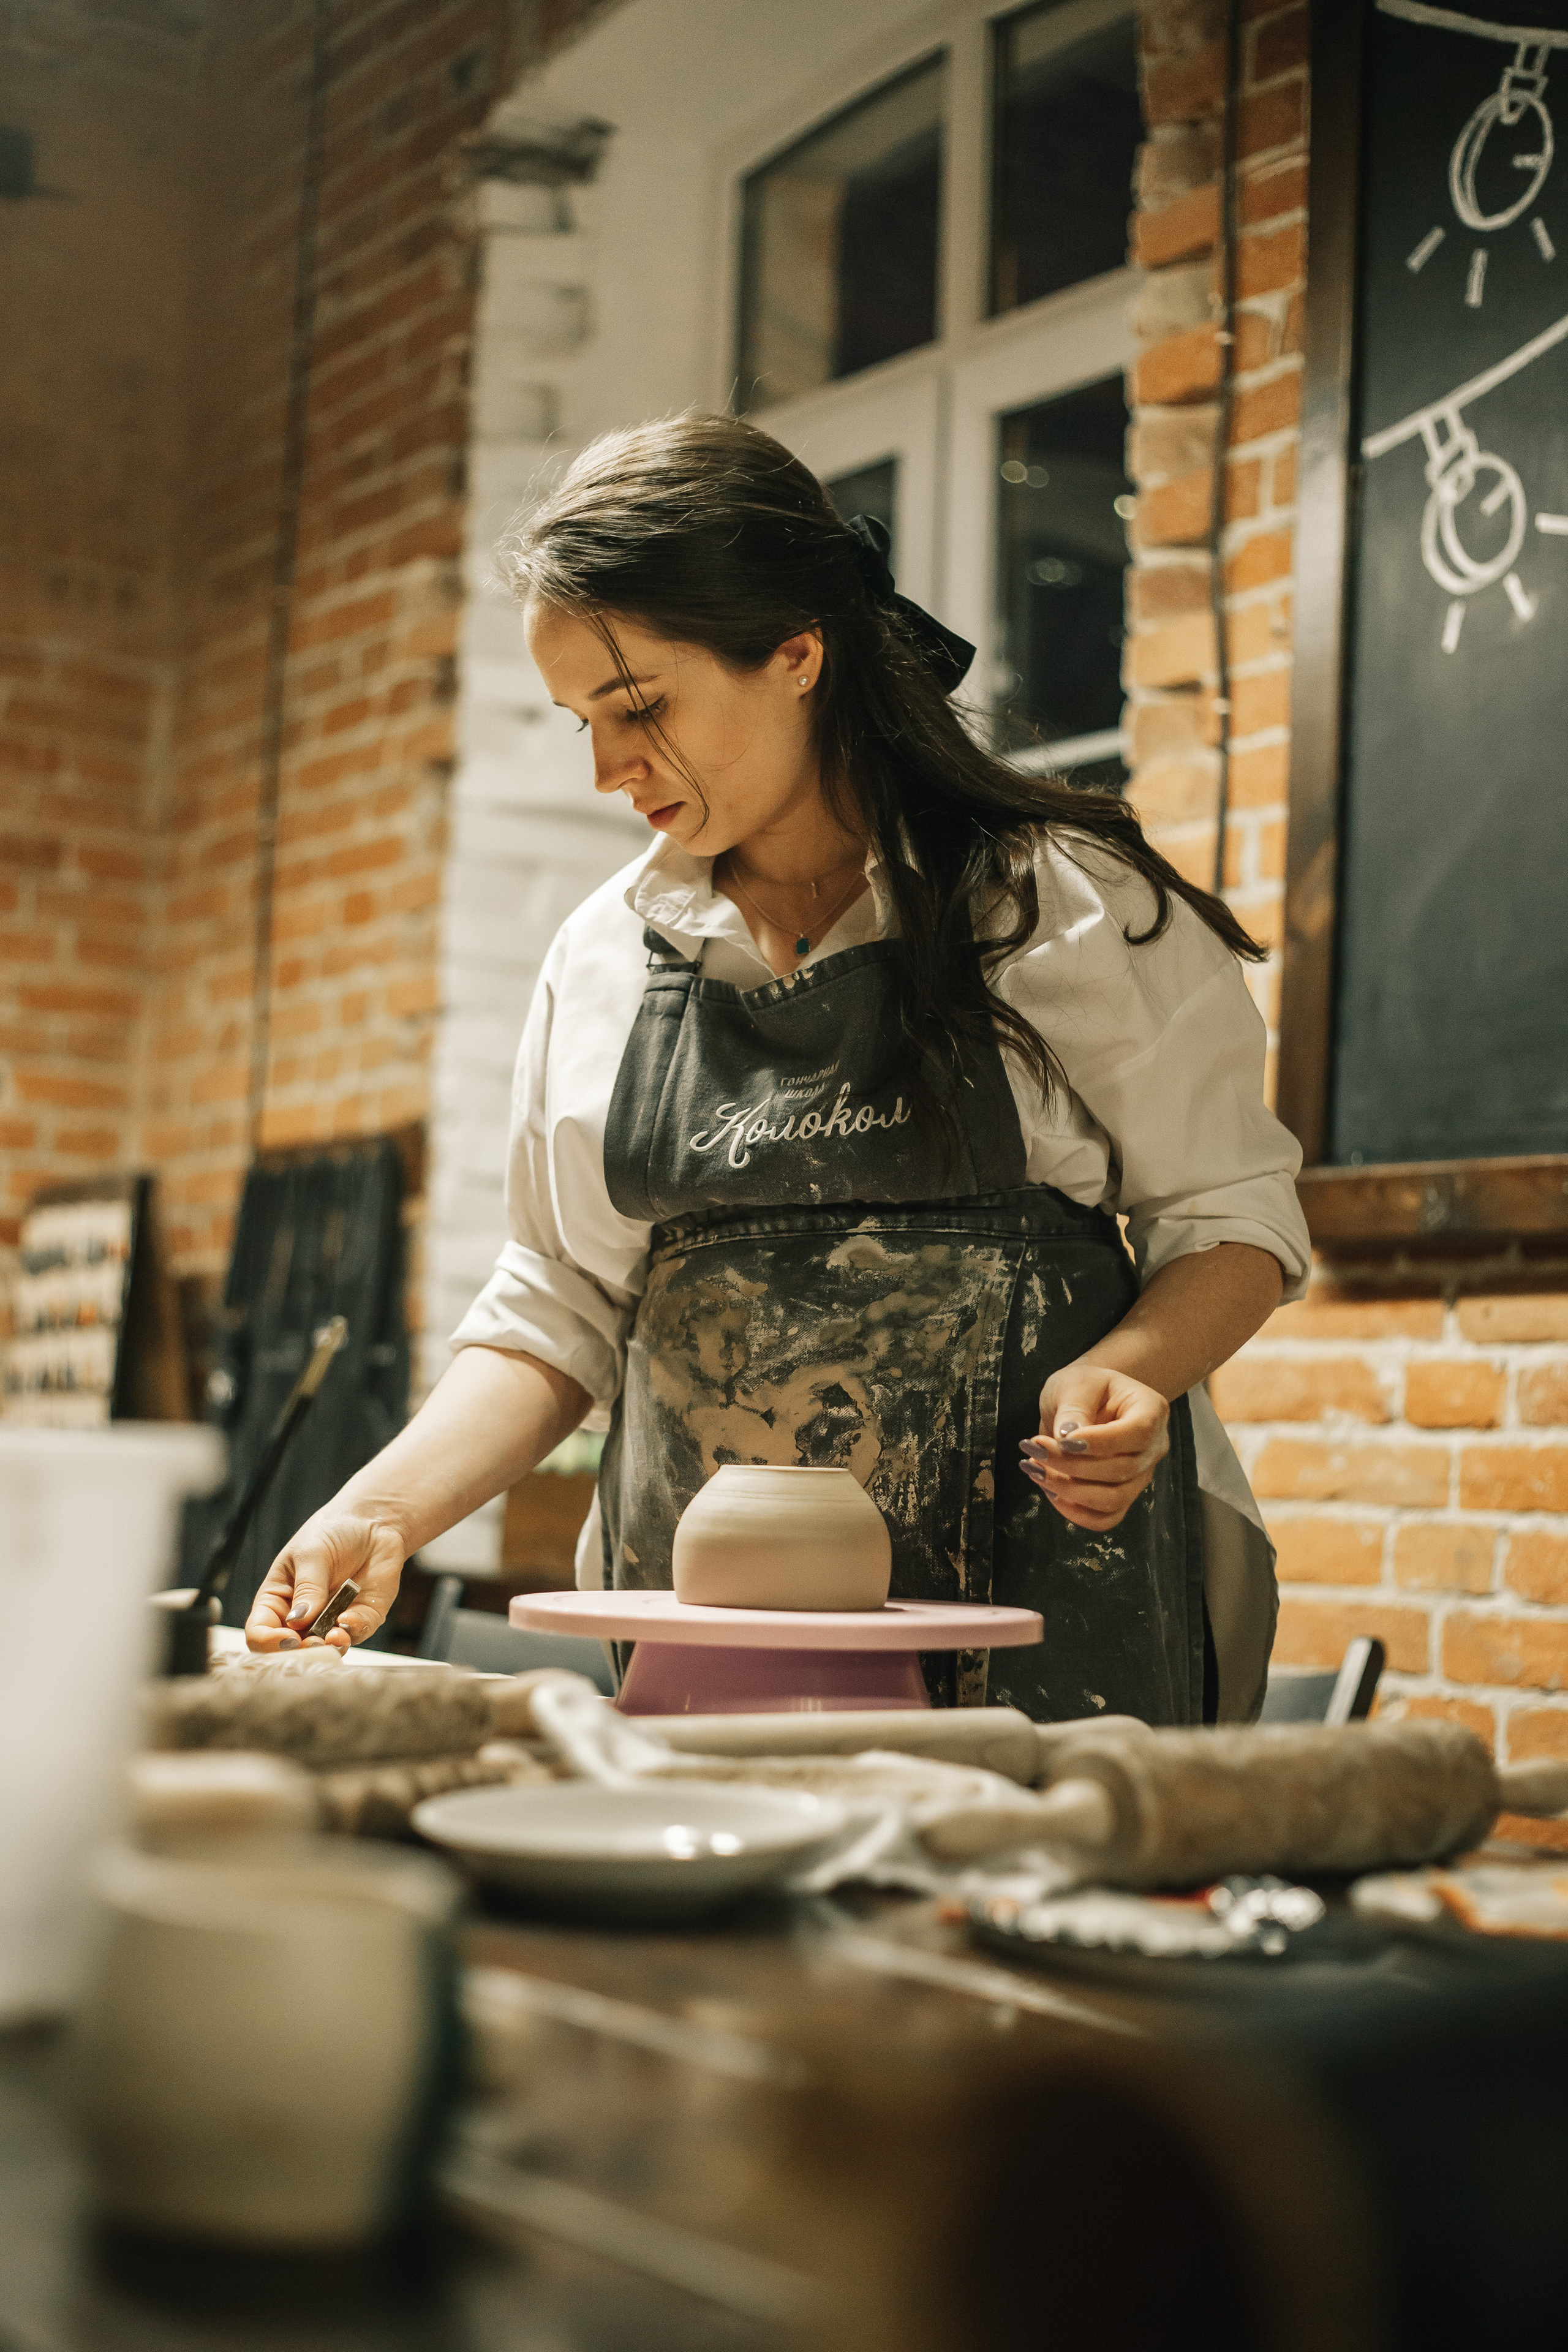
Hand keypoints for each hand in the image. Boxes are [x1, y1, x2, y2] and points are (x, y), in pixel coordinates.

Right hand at [245, 1514, 407, 1652]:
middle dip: (301, 1651)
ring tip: (334, 1636)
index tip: (286, 1638)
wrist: (372, 1521)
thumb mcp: (311, 1554)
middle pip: (291, 1649)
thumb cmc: (332, 1531)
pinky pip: (356, 1635)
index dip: (268, 1641)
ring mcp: (331, 1620)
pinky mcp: (360, 1619)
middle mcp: (302, 1617)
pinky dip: (353, 1631)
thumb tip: (298, 1621)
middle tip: (312, 1642)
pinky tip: (350, 1618)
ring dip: (329, 1647)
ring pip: (325, 1648)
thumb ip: (307, 1588)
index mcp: (278, 1599)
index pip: (260, 1631)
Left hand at [1021, 1362, 1170, 1530]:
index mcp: (1151, 1410)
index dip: (1100, 1442)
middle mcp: (1153, 1447)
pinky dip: (1074, 1512)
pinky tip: (1050, 1491)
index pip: (1138, 1433)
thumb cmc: (1084, 1388)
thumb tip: (1067, 1438)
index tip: (1061, 1439)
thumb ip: (1074, 1410)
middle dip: (1070, 1465)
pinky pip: (1105, 1519)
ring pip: (1112, 1500)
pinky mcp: (1122, 1496)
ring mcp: (1140, 1476)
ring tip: (1035, 1468)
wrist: (1085, 1401)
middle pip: (1121, 1471)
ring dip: (1068, 1490)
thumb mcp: (1075, 1385)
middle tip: (1033, 1449)